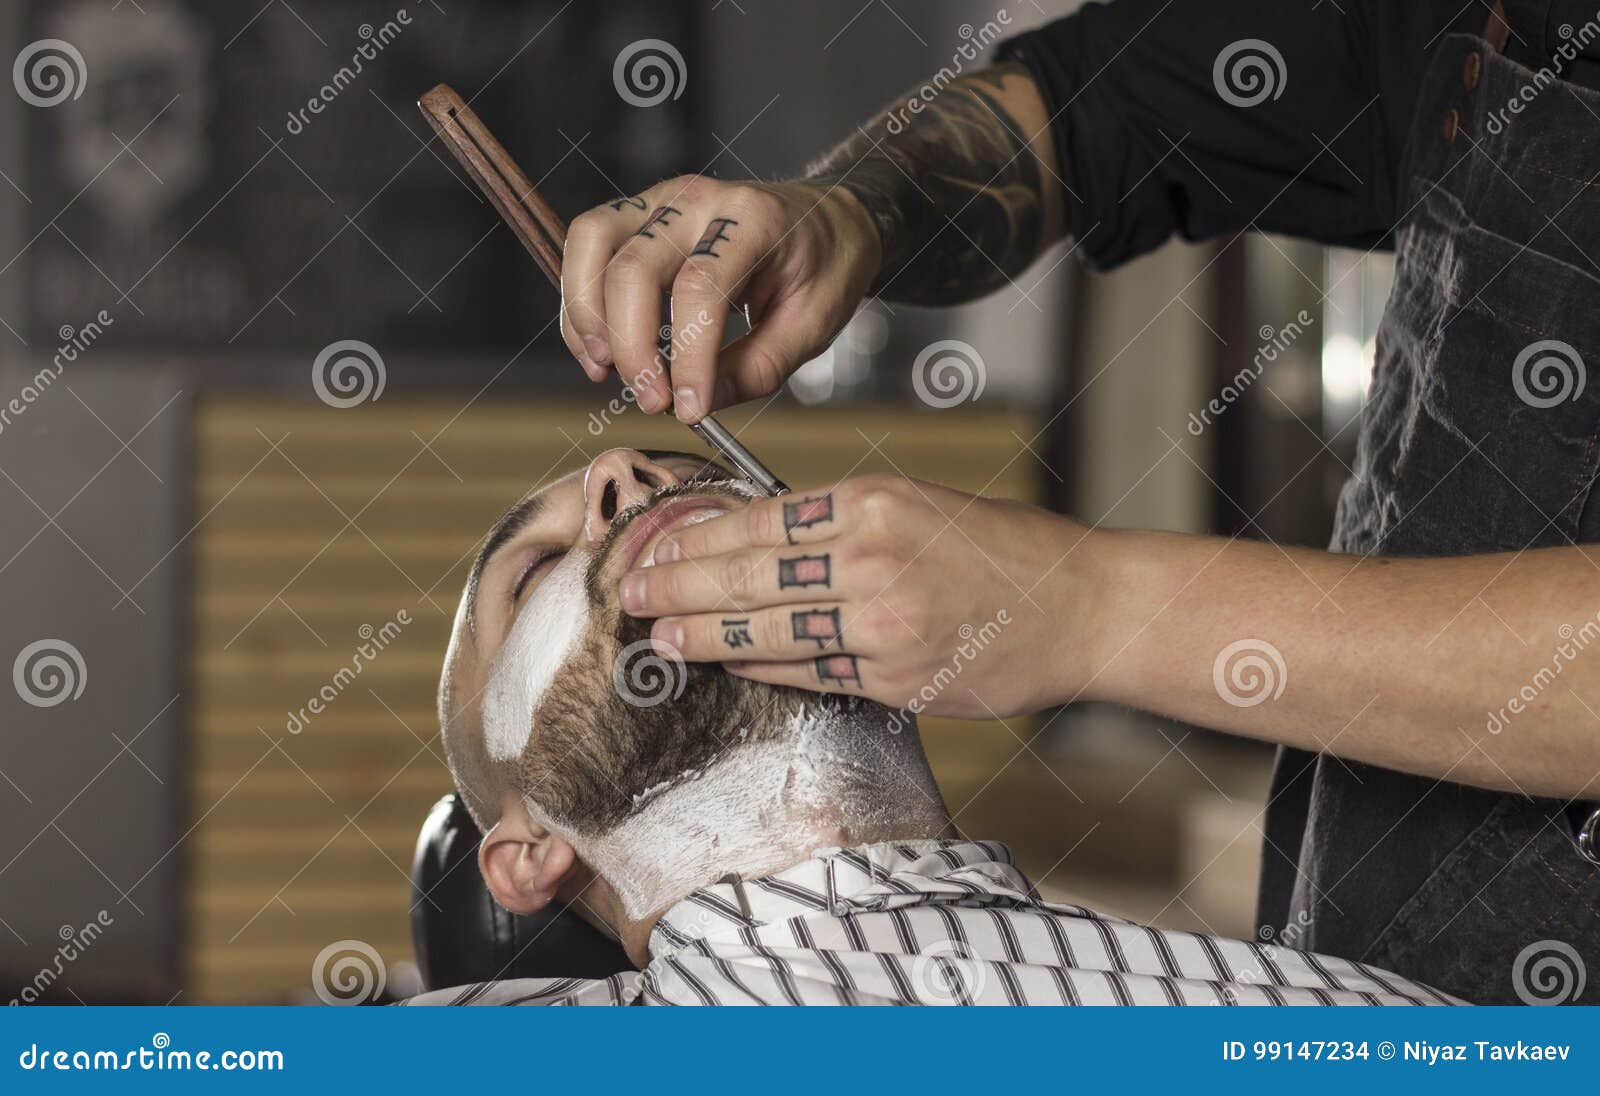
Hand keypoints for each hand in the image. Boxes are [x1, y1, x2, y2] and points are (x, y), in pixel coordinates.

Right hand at [559, 176, 879, 422]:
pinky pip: (587, 248)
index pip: (701, 288)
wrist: (827, 219)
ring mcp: (662, 200)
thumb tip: (694, 406)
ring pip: (592, 243)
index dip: (688, 358)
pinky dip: (580, 304)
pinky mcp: (637, 214)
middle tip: (652, 400)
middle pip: (634, 268)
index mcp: (754, 219)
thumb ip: (754, 369)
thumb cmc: (823, 267)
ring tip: (607, 370)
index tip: (688, 408)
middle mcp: (700, 199)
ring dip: (586, 315)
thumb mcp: (812, 326)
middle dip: (632, 346)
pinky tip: (600, 351)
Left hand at [617, 476, 1099, 718]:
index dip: (695, 537)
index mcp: (871, 501)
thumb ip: (839, 519)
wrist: (1078, 605)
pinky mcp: (895, 676)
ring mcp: (880, 621)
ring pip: (767, 630)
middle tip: (633, 592)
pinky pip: (808, 672)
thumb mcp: (917, 503)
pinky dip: (760, 669)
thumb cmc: (1002, 550)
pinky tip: (727, 665)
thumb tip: (756, 536)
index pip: (757, 520)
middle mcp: (869, 558)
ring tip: (659, 638)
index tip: (655, 545)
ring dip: (703, 636)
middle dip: (677, 586)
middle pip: (747, 574)